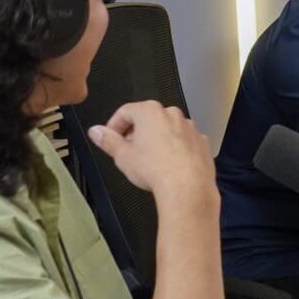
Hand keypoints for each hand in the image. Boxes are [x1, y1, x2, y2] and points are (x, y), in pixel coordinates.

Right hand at [88, 101, 214, 203]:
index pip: (125, 112)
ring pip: (168, 130)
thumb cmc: (157, 169)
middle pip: (148, 119)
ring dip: (157, 141)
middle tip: (129, 151)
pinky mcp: (202, 142)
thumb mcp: (122, 155)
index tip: (110, 138)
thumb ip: (107, 140)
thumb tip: (96, 132)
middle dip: (136, 133)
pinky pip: (184, 142)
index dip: (114, 126)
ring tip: (149, 160)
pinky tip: (169, 164)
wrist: (187, 187)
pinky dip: (176, 149)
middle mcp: (172, 115)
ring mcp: (190, 128)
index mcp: (150, 112)